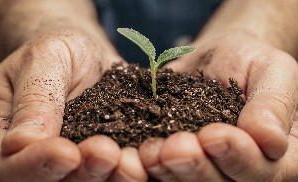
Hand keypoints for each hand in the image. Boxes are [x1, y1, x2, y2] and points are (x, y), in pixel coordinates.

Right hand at [0, 28, 147, 181]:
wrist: (86, 55)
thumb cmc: (57, 52)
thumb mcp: (42, 61)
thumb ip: (34, 99)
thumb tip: (21, 143)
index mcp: (7, 135)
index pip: (10, 164)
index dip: (35, 165)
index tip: (65, 152)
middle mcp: (41, 155)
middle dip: (82, 173)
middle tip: (105, 154)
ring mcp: (77, 159)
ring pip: (89, 179)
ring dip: (111, 175)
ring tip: (131, 160)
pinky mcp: (108, 155)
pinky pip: (118, 165)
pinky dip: (134, 164)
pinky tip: (147, 155)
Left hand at [138, 32, 297, 180]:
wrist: (217, 60)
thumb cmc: (248, 61)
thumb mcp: (272, 70)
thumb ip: (274, 104)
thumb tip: (270, 140)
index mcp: (278, 155)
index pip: (261, 169)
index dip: (238, 156)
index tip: (214, 135)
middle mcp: (241, 167)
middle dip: (196, 167)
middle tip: (175, 148)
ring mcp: (208, 165)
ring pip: (189, 181)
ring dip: (169, 170)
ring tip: (151, 151)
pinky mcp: (179, 159)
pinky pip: (166, 169)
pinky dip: (151, 166)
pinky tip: (139, 153)